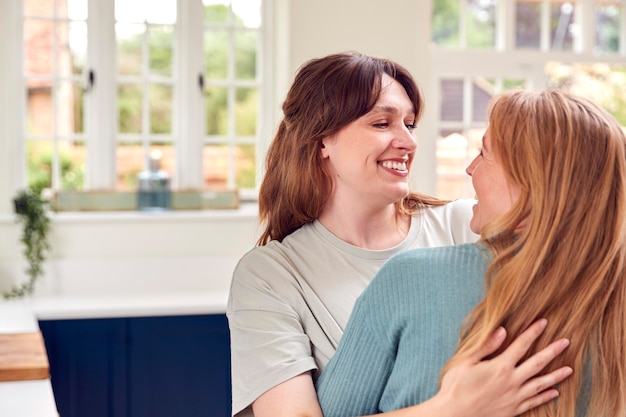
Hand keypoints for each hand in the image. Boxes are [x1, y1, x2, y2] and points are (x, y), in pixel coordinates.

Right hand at [437, 319, 571, 416]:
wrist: (455, 415)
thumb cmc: (456, 386)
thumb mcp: (466, 362)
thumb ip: (486, 347)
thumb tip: (502, 330)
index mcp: (500, 366)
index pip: (521, 345)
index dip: (533, 332)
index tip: (544, 322)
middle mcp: (512, 381)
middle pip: (537, 363)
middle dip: (552, 351)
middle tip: (566, 342)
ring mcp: (514, 397)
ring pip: (540, 384)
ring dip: (556, 376)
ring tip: (569, 369)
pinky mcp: (513, 410)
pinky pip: (534, 402)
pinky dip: (545, 397)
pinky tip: (554, 393)